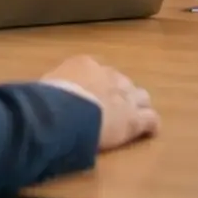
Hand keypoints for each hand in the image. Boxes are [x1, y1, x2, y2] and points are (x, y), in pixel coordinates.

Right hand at [43, 55, 158, 150]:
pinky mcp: (134, 119)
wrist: (64, 113)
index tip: (93, 94)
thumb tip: (48, 94)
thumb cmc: (48, 99)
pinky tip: (150, 132)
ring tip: (136, 116)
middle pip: (122, 82)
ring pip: (141, 96)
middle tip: (114, 107)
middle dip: (120, 93)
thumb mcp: (47, 85)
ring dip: (138, 105)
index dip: (99, 84)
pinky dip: (151, 125)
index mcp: (86, 64)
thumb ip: (55, 86)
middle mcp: (109, 76)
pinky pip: (150, 119)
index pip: (99, 71)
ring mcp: (125, 96)